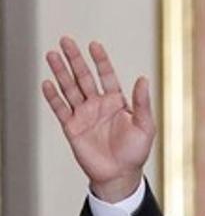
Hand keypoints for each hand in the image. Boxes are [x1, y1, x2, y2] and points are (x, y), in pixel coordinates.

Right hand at [42, 37, 155, 201]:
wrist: (120, 174)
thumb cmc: (136, 151)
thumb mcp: (145, 126)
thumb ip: (143, 103)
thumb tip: (143, 78)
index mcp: (117, 102)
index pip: (106, 75)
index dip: (100, 60)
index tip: (94, 45)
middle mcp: (98, 105)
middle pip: (84, 76)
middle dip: (74, 59)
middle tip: (65, 40)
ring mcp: (83, 114)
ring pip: (69, 88)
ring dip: (60, 72)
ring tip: (51, 54)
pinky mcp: (72, 127)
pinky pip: (60, 109)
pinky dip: (53, 97)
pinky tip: (47, 83)